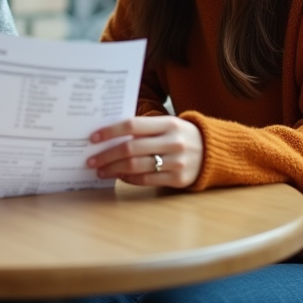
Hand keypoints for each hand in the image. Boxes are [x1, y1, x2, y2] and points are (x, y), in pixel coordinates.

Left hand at [87, 116, 202, 188]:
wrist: (212, 152)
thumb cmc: (180, 136)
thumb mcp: (167, 125)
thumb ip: (143, 129)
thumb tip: (109, 137)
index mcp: (168, 123)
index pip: (132, 125)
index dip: (110, 131)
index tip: (93, 138)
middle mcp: (173, 141)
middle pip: (131, 148)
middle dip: (106, 155)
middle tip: (91, 160)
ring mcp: (177, 161)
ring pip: (136, 166)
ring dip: (114, 169)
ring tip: (101, 171)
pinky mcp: (178, 179)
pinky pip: (147, 179)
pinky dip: (129, 178)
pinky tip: (119, 176)